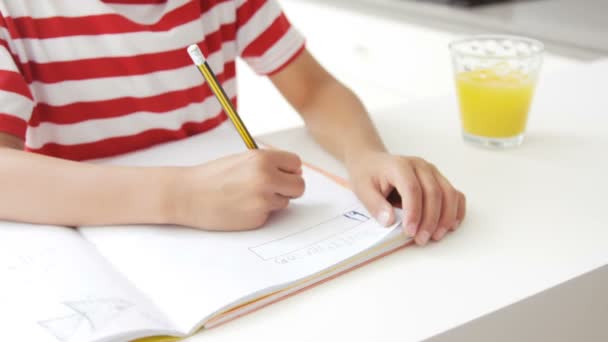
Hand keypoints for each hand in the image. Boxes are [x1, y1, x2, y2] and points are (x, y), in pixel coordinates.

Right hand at [168, 150, 304, 229]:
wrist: (188, 195)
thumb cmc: (213, 176)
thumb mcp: (242, 160)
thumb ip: (267, 164)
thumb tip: (292, 174)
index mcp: (263, 159)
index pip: (296, 164)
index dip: (290, 170)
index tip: (283, 174)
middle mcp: (267, 178)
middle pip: (299, 186)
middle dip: (289, 188)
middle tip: (274, 189)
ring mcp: (263, 200)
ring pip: (285, 202)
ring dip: (273, 201)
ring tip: (248, 197)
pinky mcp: (257, 218)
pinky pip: (269, 215)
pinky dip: (259, 213)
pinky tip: (240, 207)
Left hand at [346, 151, 465, 245]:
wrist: (373, 162)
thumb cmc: (368, 175)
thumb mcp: (362, 189)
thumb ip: (375, 205)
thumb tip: (389, 220)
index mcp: (400, 166)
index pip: (412, 189)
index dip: (414, 212)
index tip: (410, 231)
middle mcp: (420, 166)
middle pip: (433, 193)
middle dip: (430, 220)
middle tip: (421, 239)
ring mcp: (432, 172)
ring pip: (448, 194)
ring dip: (445, 218)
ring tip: (435, 236)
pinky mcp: (439, 179)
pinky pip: (455, 194)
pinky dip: (456, 210)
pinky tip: (451, 226)